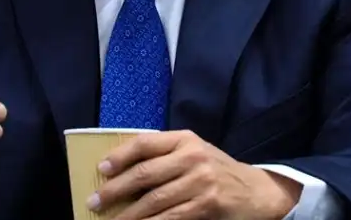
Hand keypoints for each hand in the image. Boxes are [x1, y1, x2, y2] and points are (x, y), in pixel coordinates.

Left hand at [90, 130, 301, 219]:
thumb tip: (121, 171)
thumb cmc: (216, 170)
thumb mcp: (194, 152)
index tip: (101, 169)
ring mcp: (201, 182)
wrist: (255, 191)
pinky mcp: (206, 205)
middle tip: (95, 202)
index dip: (120, 157)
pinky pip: (170, 218)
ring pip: (154, 200)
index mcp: (185, 139)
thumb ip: (165, 155)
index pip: (145, 143)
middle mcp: (192, 156)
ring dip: (128, 215)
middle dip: (115, 190)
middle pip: (145, 174)